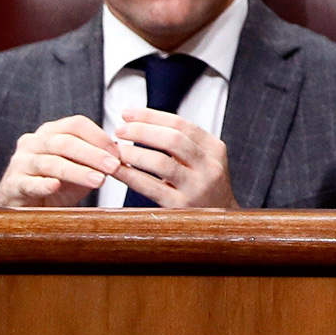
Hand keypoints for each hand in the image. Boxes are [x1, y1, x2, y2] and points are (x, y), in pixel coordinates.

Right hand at [0, 115, 121, 207]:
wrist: (25, 206)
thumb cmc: (56, 183)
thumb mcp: (79, 168)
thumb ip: (96, 159)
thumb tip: (123, 157)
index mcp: (51, 132)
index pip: (76, 124)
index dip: (99, 136)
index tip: (118, 152)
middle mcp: (33, 142)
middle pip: (65, 142)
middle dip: (93, 154)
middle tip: (113, 166)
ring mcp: (20, 162)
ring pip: (51, 162)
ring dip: (77, 171)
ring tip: (98, 180)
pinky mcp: (12, 184)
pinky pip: (29, 183)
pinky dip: (43, 184)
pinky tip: (56, 186)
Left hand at [112, 108, 236, 208]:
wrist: (221, 221)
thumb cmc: (203, 186)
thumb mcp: (204, 159)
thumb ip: (182, 142)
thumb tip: (141, 120)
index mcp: (215, 149)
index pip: (181, 124)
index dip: (151, 116)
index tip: (127, 112)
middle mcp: (209, 166)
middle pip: (173, 139)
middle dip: (142, 131)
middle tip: (119, 129)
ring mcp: (196, 187)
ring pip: (161, 162)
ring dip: (133, 152)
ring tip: (114, 149)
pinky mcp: (180, 206)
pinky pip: (150, 187)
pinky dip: (130, 175)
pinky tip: (116, 169)